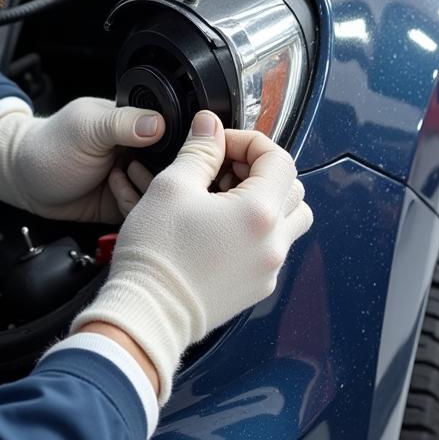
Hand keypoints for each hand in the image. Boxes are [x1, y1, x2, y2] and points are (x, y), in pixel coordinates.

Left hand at [0, 97, 165, 222]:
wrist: (24, 180)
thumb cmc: (49, 146)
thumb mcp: (85, 129)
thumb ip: (122, 124)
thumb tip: (159, 123)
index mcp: (136, 123)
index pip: (176, 134)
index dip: (178, 148)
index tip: (165, 156)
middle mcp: (140, 151)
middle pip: (175, 167)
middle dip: (163, 176)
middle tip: (135, 172)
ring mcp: (134, 178)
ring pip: (163, 192)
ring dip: (144, 192)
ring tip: (117, 182)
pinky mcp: (126, 203)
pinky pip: (145, 211)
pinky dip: (135, 209)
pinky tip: (115, 198)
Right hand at [71, 110, 311, 402]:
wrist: (147, 313)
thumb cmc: (157, 255)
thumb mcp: (172, 187)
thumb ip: (199, 151)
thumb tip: (210, 126)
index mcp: (259, 213)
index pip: (278, 158)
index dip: (248, 141)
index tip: (219, 144)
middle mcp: (273, 242)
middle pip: (291, 187)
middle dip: (258, 169)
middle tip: (221, 168)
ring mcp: (268, 268)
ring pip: (289, 220)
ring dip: (265, 200)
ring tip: (225, 198)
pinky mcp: (256, 286)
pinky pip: (271, 247)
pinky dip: (255, 229)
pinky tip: (218, 228)